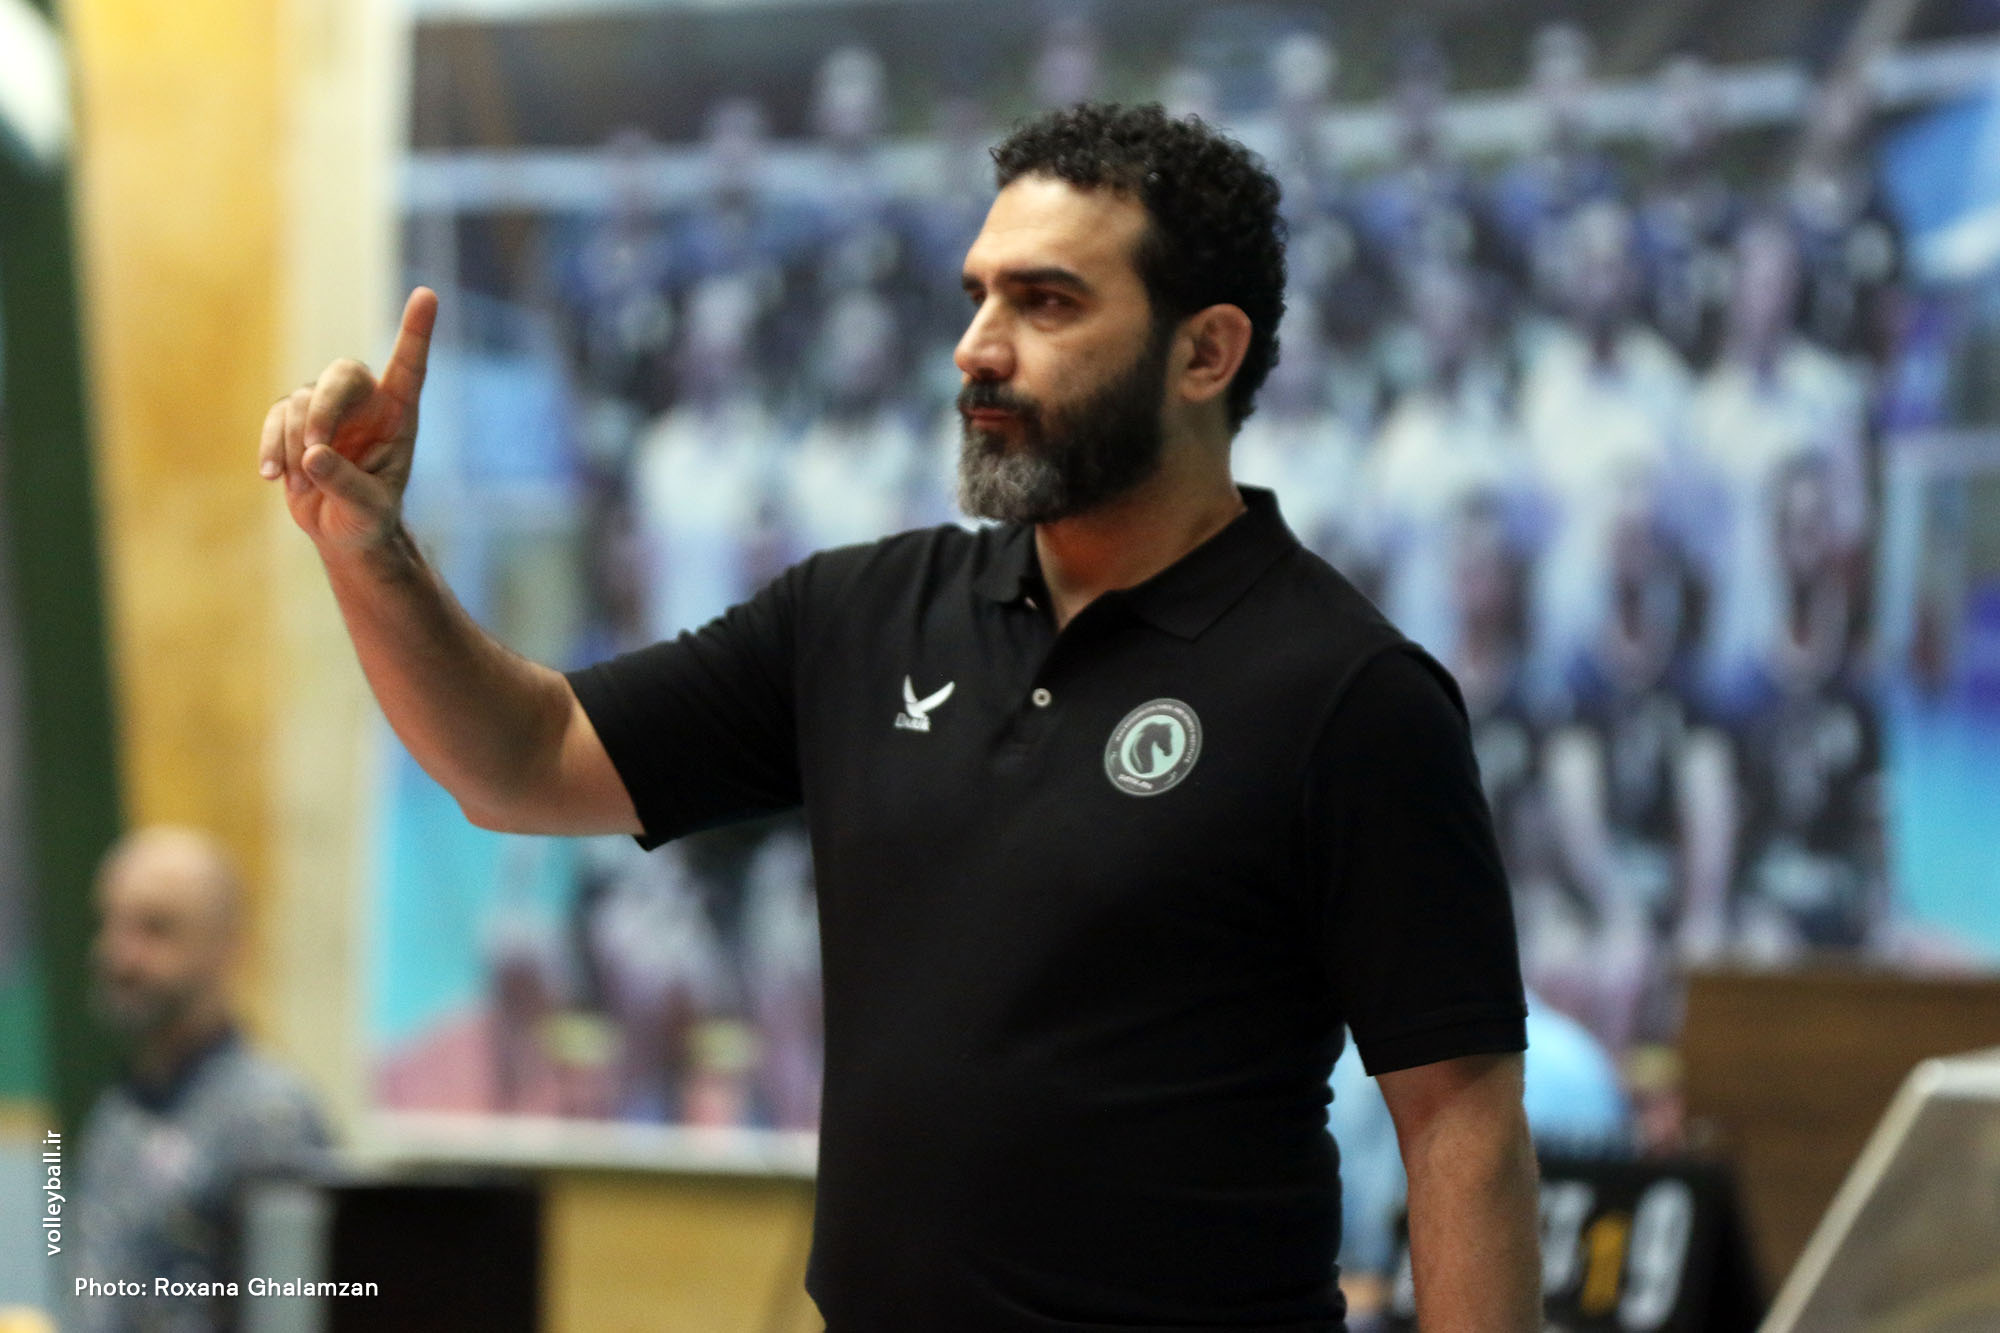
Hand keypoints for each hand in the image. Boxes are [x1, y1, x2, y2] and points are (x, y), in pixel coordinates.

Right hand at [260, 287, 436, 551]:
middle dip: (323, 408)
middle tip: (315, 450)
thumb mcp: (368, 509)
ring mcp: (327, 408)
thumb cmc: (368, 517)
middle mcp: (365, 403)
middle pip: (341, 374)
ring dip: (297, 443)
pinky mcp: (293, 421)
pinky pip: (276, 418)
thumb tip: (313, 454)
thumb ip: (347, 484)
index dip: (416, 331)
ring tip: (304, 482)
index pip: (409, 367)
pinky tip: (271, 476)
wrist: (343, 530)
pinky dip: (272, 445)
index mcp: (399, 415)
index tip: (427, 295)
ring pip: (301, 401)